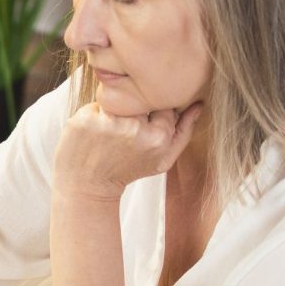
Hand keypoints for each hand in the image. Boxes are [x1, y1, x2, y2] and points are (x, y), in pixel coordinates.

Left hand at [53, 99, 202, 202]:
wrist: (87, 187)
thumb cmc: (127, 170)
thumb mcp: (162, 159)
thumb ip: (184, 132)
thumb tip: (199, 105)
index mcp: (158, 138)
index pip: (162, 104)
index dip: (151, 113)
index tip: (141, 126)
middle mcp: (135, 128)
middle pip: (140, 99)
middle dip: (133, 110)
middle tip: (122, 131)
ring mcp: (109, 123)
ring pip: (119, 98)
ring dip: (114, 111)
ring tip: (108, 133)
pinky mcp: (85, 119)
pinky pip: (95, 103)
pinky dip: (94, 114)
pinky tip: (93, 133)